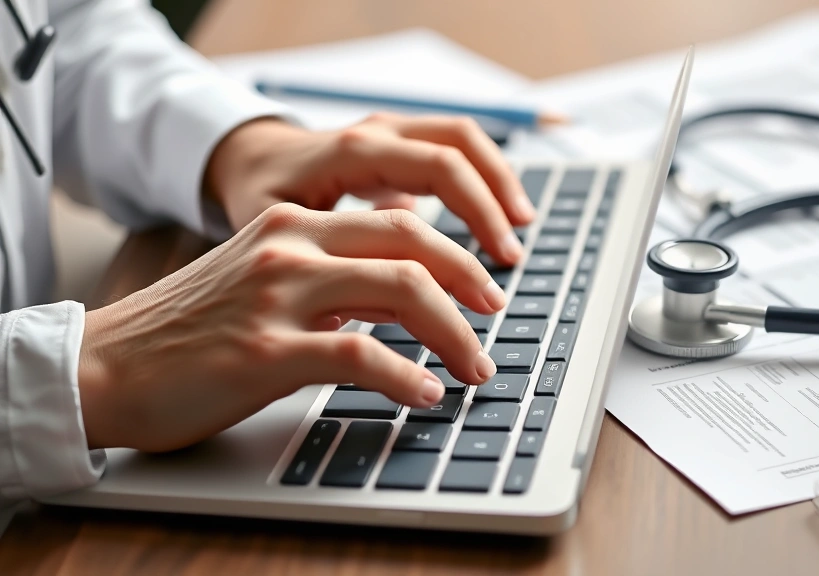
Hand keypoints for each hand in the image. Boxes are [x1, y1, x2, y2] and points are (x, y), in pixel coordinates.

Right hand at [77, 205, 502, 451]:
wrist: (107, 363)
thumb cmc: (191, 328)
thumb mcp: (262, 277)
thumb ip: (327, 276)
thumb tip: (399, 294)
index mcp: (293, 224)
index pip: (400, 222)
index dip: (456, 251)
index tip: (484, 284)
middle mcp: (291, 246)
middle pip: (414, 246)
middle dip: (471, 280)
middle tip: (496, 314)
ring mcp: (278, 295)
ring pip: (401, 291)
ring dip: (454, 333)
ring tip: (474, 367)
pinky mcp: (265, 352)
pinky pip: (360, 357)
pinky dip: (406, 376)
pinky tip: (424, 393)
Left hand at [204, 113, 535, 265]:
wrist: (246, 160)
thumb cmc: (259, 199)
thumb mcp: (286, 234)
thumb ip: (339, 259)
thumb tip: (398, 297)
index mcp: (354, 151)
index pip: (440, 168)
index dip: (478, 214)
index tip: (497, 264)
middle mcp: (379, 132)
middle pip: (462, 147)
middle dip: (497, 200)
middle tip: (513, 257)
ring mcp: (392, 132)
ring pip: (465, 139)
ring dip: (498, 182)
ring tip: (520, 228)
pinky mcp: (399, 142)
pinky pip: (453, 147)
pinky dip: (481, 178)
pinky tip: (494, 216)